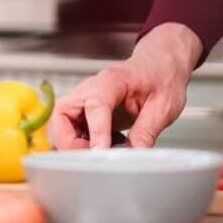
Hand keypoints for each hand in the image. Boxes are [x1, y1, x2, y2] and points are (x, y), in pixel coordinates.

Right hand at [47, 23, 202, 149]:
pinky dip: (77, 146)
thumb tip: (134, 157)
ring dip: (72, 146)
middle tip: (95, 156)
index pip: (96, 105)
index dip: (96, 132)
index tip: (101, 153)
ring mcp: (83, 101)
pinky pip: (67, 133)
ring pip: (59, 127)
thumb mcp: (164, 105)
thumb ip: (147, 131)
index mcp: (111, 81)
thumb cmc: (161, 77)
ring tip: (100, 153)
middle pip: (61, 116)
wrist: (159, 65)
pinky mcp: (82, 113)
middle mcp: (89, 89)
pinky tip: (101, 148)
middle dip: (71, 143)